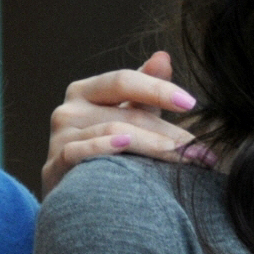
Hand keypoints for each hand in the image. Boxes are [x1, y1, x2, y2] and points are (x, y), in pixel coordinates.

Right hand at [41, 51, 205, 194]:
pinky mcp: (53, 165)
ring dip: (156, 147)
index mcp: (86, 91)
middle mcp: (68, 109)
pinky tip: (128, 148)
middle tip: (200, 150)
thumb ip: (145, 89)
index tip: (191, 103)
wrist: (78, 197)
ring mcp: (59, 137)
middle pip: (127, 112)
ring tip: (186, 160)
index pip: (125, 80)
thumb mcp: (129, 116)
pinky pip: (81, 151)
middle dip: (169, 132)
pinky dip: (106, 148)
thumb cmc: (109, 150)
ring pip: (114, 132)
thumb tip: (163, 56)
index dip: (158, 89)